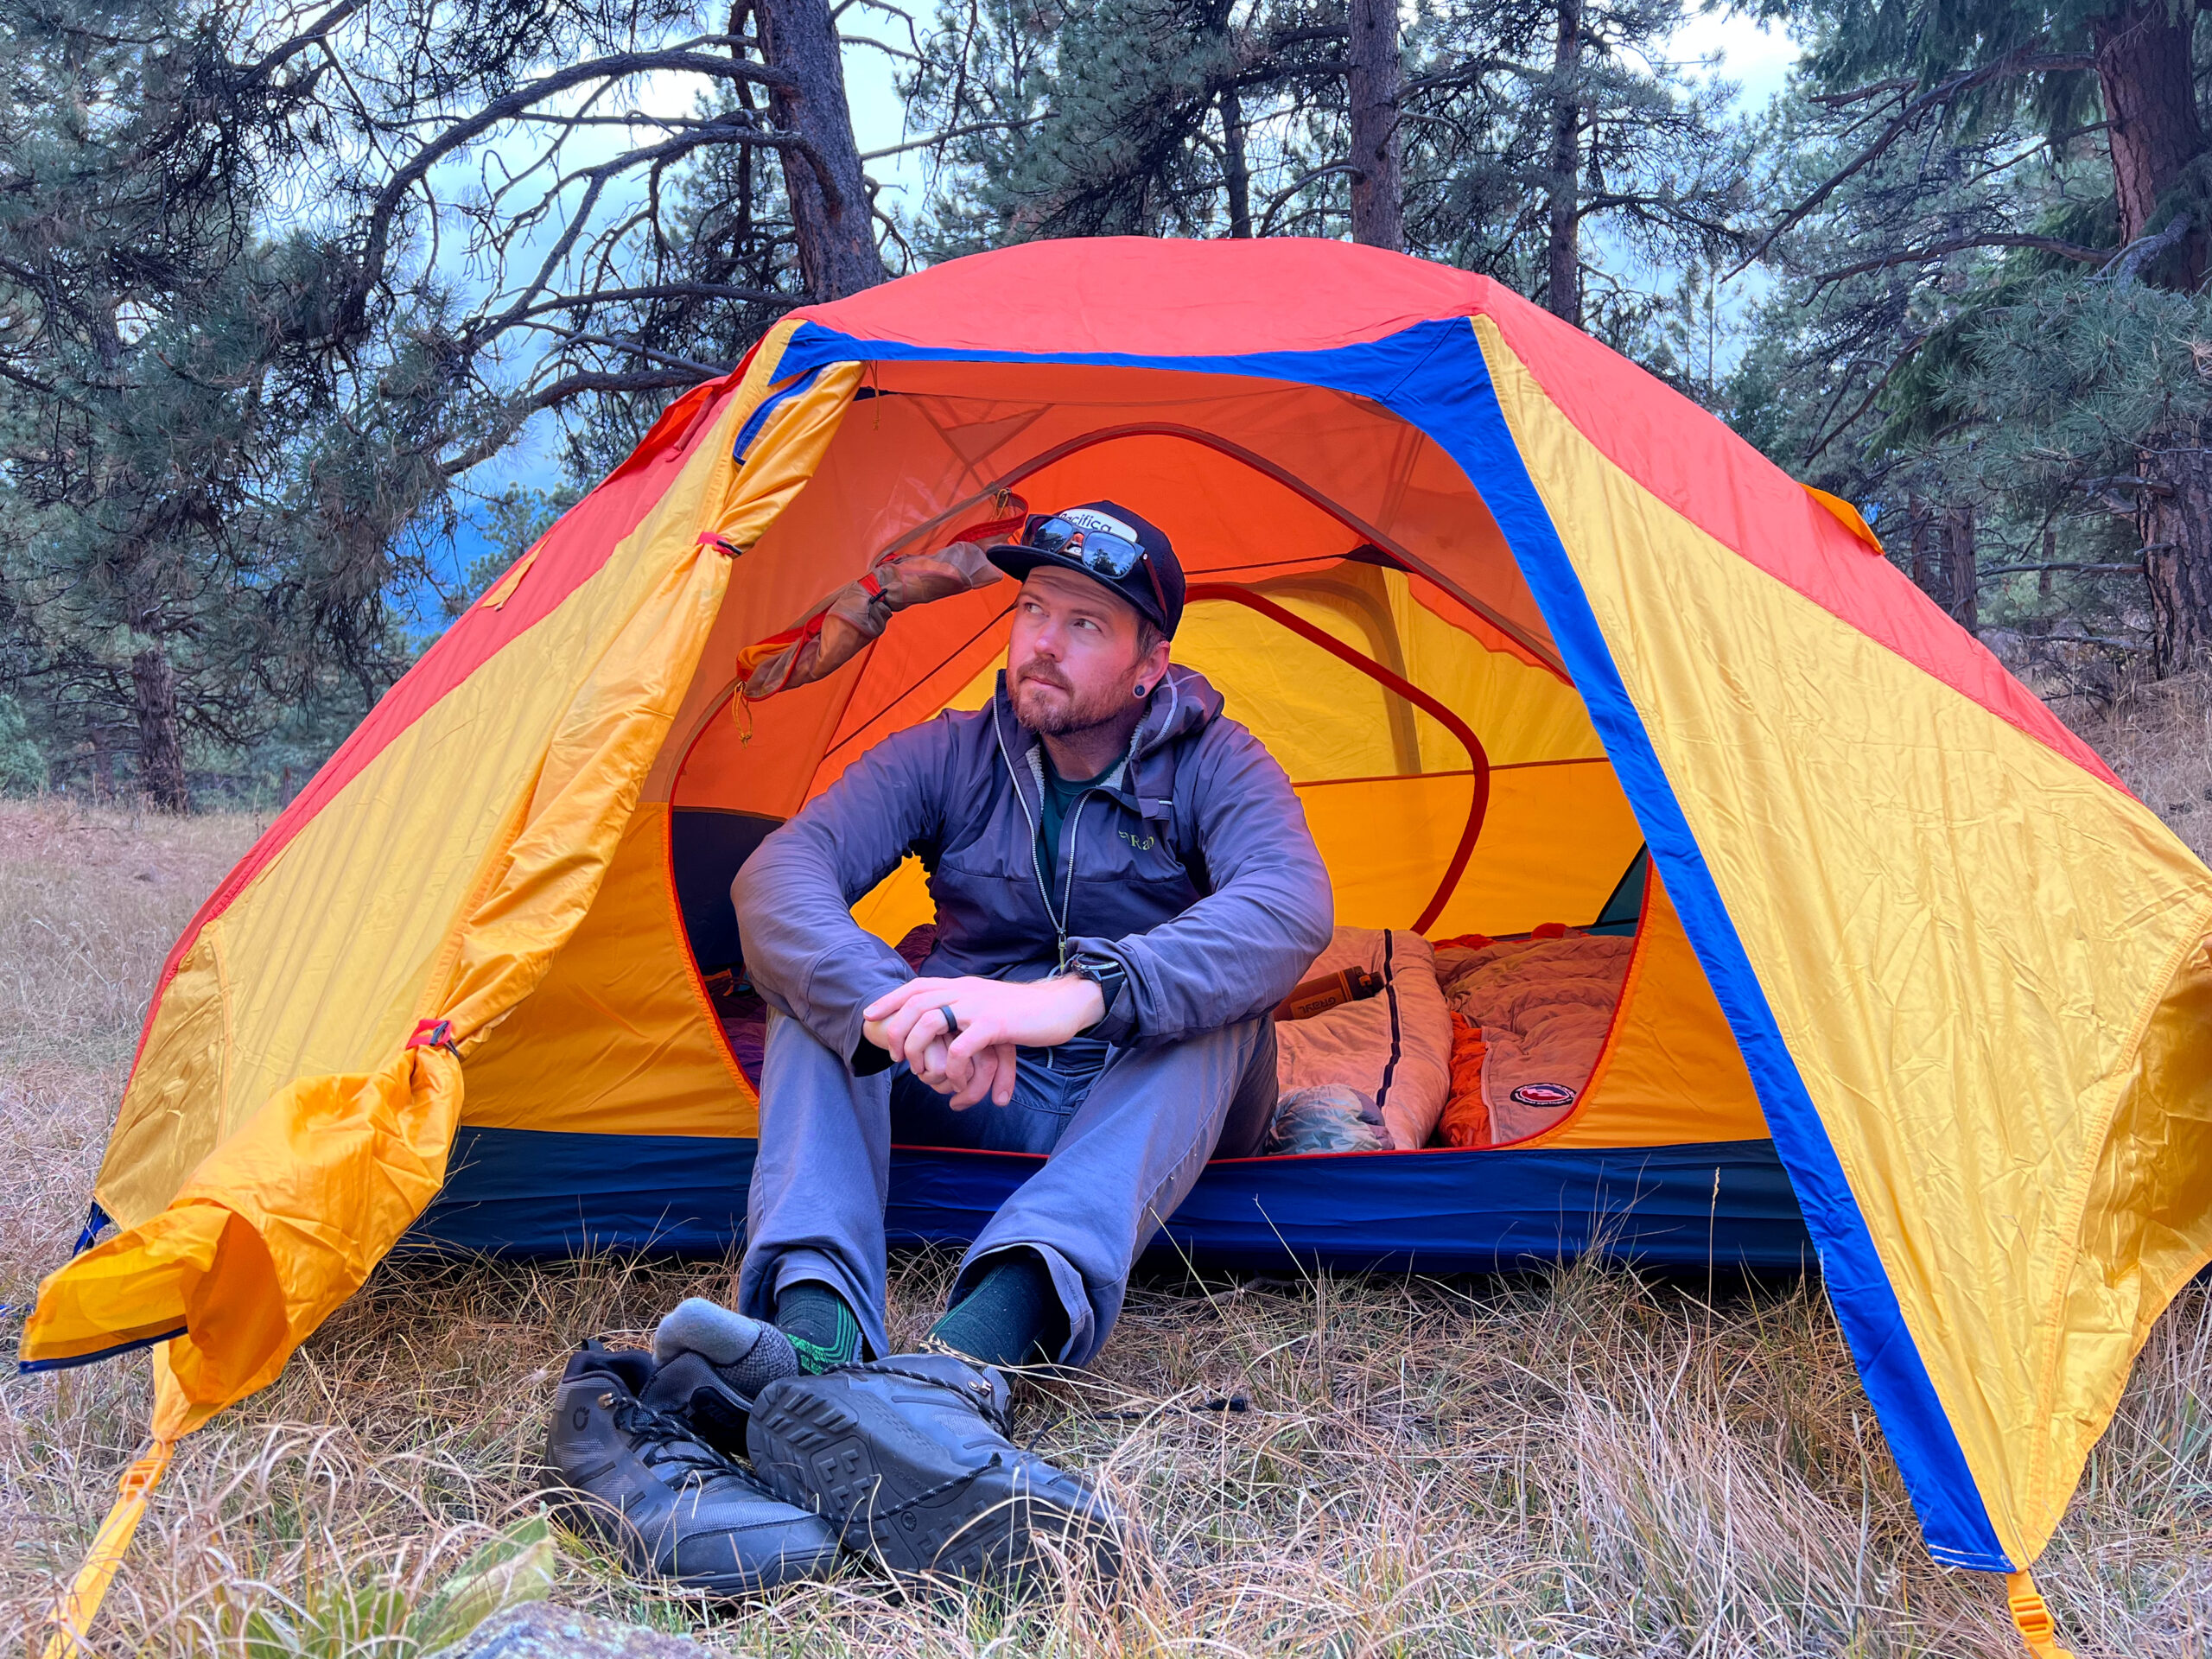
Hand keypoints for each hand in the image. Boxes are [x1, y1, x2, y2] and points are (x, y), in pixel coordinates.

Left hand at [862, 974, 1106, 1108]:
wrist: (1061, 1006)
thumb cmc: (1026, 1012)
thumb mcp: (990, 1004)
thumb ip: (967, 1009)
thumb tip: (948, 1022)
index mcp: (963, 986)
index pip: (917, 986)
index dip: (890, 1000)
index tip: (869, 1015)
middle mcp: (967, 991)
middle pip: (916, 1002)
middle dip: (898, 1029)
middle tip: (896, 1056)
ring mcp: (980, 1007)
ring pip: (931, 1021)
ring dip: (919, 1049)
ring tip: (921, 1071)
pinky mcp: (995, 1025)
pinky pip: (961, 1047)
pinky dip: (953, 1067)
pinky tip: (956, 1080)